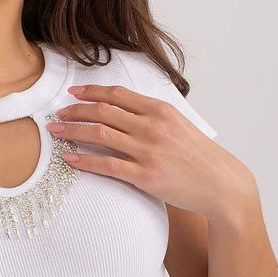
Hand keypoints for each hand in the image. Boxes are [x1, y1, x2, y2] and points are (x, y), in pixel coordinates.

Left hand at [47, 84, 254, 217]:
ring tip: (56, 131)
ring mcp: (148, 152)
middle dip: (75, 110)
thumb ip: (152, 116)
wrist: (221, 184)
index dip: (91, 92)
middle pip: (103, 111)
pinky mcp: (145, 177)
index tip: (72, 93)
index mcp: (160, 110)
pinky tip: (69, 158)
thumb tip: (123, 109)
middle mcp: (152, 127)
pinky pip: (107, 165)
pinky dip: (84, 160)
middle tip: (57, 113)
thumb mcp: (178, 125)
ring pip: (100, 135)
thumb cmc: (198, 156)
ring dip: (73, 131)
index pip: (117, 95)